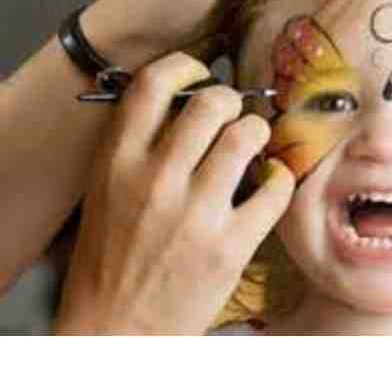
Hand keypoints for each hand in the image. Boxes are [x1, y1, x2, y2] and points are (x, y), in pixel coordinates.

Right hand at [54, 52, 294, 334]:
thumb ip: (136, 147)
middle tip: (235, 113)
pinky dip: (281, 178)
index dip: (185, 67)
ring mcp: (195, 213)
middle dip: (231, 100)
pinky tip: (273, 181)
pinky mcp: (230, 245)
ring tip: (256, 142)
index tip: (200, 74)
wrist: (113, 330)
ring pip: (245, 137)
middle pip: (211, 103)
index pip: (153, 84)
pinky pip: (273, 190)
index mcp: (117, 161)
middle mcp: (155, 179)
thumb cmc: (109, 260)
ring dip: (258, 132)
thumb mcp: (104, 192)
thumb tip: (183, 106)